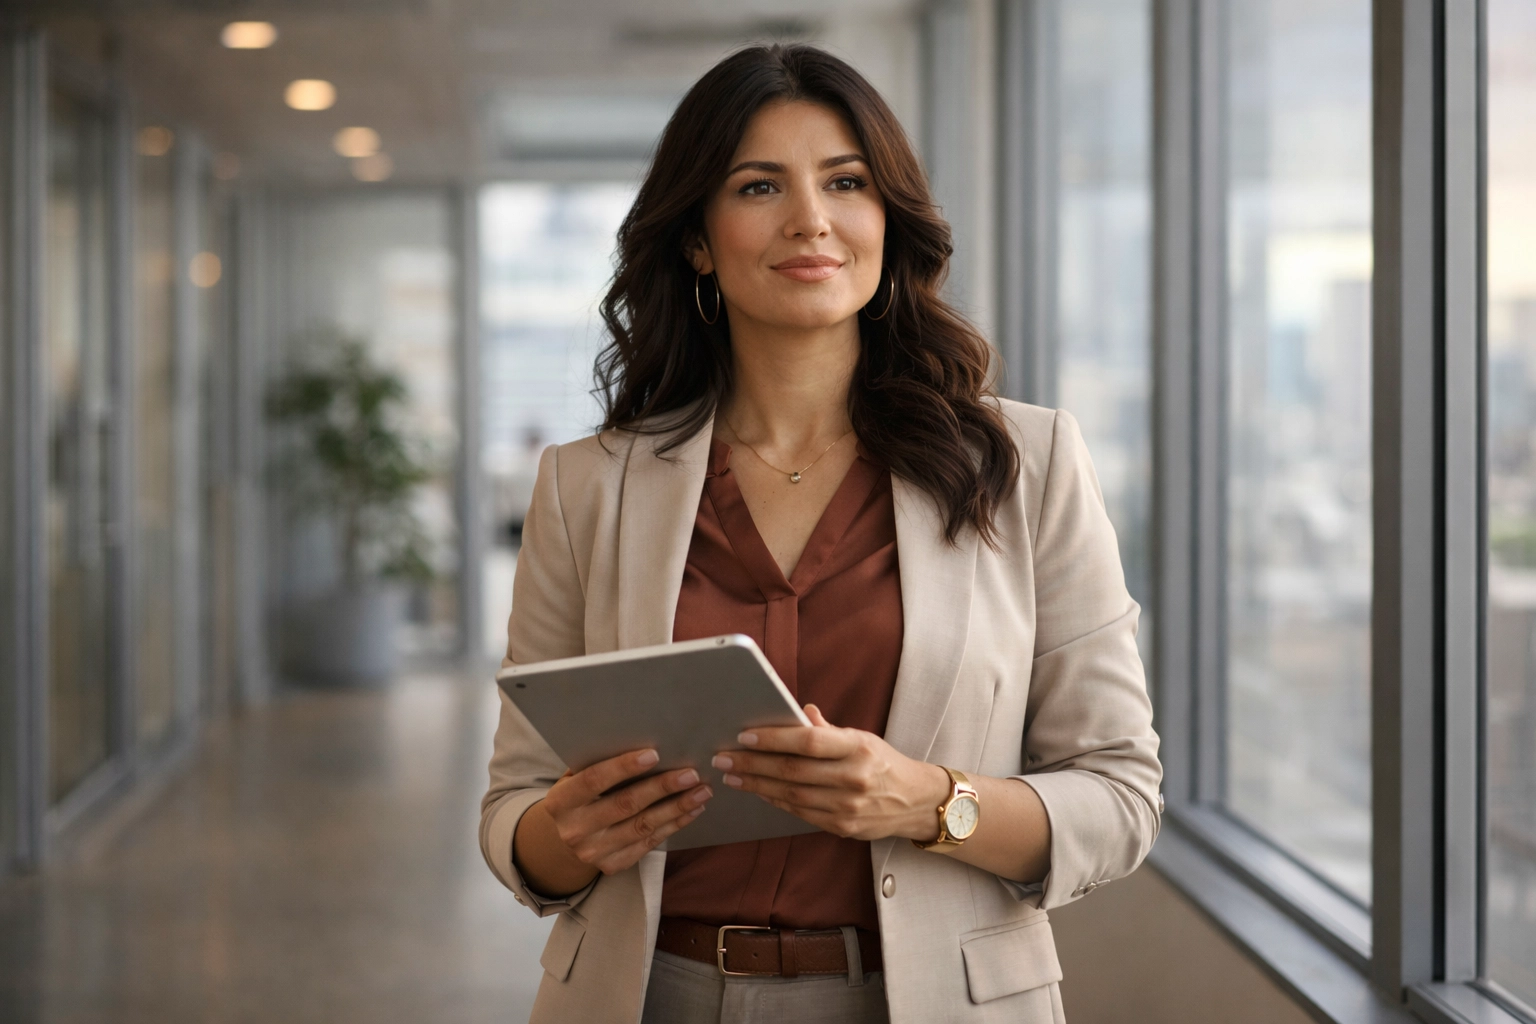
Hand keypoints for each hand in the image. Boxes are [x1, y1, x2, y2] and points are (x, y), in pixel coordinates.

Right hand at [530, 748, 713, 879]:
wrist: (566, 839)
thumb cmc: (580, 795)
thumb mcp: (576, 777)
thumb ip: (598, 761)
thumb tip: (643, 736)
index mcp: (561, 802)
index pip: (594, 780)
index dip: (623, 767)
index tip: (654, 754)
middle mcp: (575, 830)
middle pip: (625, 805)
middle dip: (662, 788)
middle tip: (691, 774)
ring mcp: (594, 852)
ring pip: (643, 826)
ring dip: (677, 807)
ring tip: (702, 791)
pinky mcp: (613, 865)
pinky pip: (650, 843)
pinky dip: (674, 825)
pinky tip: (693, 810)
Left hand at [710, 705, 950, 842]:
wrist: (916, 802)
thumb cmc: (882, 763)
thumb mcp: (862, 738)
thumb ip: (828, 730)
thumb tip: (799, 712)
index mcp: (858, 748)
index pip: (809, 741)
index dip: (773, 739)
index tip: (744, 736)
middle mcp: (853, 778)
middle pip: (793, 771)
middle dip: (753, 764)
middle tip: (723, 758)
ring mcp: (848, 806)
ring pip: (791, 795)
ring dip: (756, 784)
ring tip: (732, 775)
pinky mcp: (843, 827)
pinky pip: (800, 813)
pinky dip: (775, 801)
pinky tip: (758, 791)